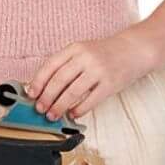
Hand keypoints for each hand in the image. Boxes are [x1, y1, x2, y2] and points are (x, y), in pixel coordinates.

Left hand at [29, 34, 144, 119]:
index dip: (38, 81)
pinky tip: (73, 114)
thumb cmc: (105, 53)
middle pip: (59, 80)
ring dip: (59, 106)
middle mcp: (86, 57)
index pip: (50, 66)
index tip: (31, 94)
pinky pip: (90, 100)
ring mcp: (99, 70)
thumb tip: (44, 87)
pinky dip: (79, 110)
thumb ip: (65, 65)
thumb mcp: (83, 51)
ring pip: (72, 92)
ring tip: (53, 115)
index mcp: (75, 48)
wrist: (133, 50)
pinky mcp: (110, 84)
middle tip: (40, 109)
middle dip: (46, 97)